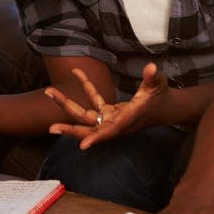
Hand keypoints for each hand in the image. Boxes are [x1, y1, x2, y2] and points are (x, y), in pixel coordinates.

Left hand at [45, 63, 169, 149]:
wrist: (163, 107)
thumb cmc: (161, 97)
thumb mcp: (158, 86)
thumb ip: (152, 77)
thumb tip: (151, 68)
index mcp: (127, 120)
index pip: (110, 132)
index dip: (97, 138)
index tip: (83, 146)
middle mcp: (115, 123)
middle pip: (89, 129)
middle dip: (70, 128)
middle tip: (51, 128)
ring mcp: (109, 118)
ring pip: (84, 115)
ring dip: (67, 104)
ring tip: (50, 91)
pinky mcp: (108, 112)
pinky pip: (92, 101)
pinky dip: (85, 87)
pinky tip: (77, 72)